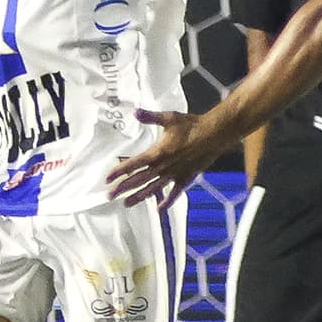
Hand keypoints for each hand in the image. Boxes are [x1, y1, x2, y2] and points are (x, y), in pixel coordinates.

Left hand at [106, 108, 224, 208]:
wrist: (214, 134)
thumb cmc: (191, 125)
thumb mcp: (168, 118)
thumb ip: (150, 117)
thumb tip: (135, 112)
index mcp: (157, 153)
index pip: (133, 164)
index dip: (118, 171)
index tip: (106, 179)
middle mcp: (163, 167)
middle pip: (139, 179)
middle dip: (123, 188)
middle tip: (109, 196)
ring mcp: (174, 174)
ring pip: (153, 188)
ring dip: (139, 196)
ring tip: (126, 204)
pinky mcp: (186, 178)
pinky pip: (175, 192)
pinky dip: (168, 201)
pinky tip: (160, 209)